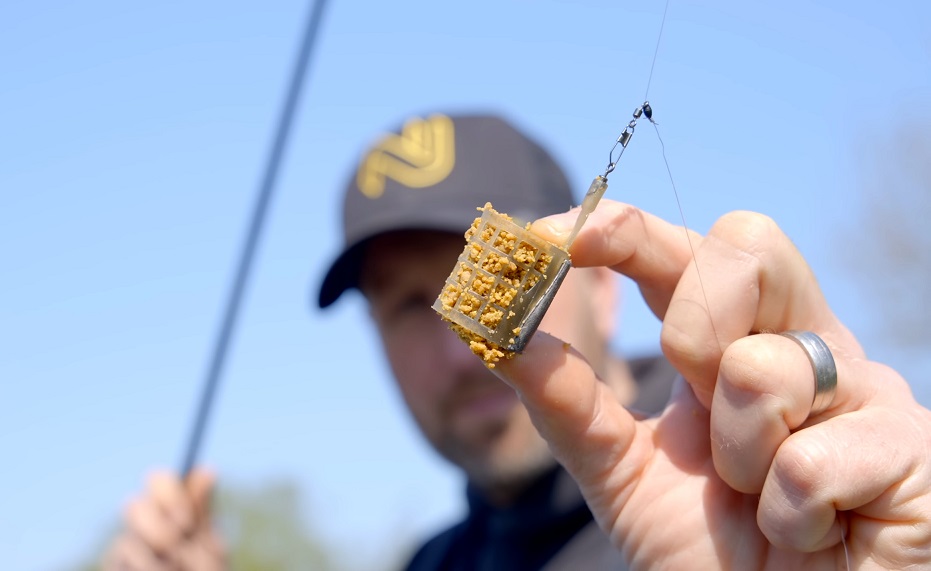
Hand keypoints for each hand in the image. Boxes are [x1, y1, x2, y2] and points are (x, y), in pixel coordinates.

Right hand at [103, 468, 223, 569]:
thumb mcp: (210, 551)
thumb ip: (201, 515)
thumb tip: (207, 468)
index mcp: (171, 512)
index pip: (158, 481)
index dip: (169, 494)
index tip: (188, 521)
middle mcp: (144, 526)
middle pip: (135, 504)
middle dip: (158, 528)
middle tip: (178, 546)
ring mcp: (125, 550)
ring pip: (127, 541)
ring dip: (158, 561)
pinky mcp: (114, 567)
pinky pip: (123, 558)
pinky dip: (147, 568)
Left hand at [494, 201, 930, 567]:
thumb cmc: (710, 551)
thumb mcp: (621, 471)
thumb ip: (567, 403)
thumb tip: (497, 333)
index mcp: (734, 341)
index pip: (687, 249)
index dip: (627, 229)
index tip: (560, 238)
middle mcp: (802, 344)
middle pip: (746, 244)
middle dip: (692, 324)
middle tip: (691, 391)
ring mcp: (863, 388)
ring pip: (767, 364)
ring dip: (736, 455)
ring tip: (755, 499)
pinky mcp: (910, 447)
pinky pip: (814, 459)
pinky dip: (788, 515)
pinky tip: (810, 532)